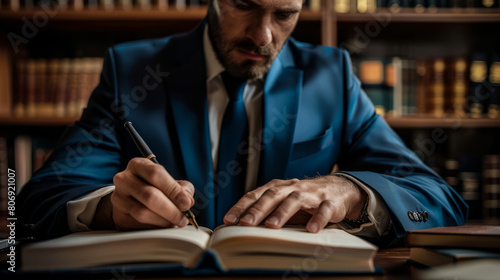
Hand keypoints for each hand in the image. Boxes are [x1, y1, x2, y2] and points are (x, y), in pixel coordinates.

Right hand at [92, 158, 194, 230]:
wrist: (130, 199)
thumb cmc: (153, 187)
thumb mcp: (170, 183)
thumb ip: (183, 189)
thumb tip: (187, 201)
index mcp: (139, 165)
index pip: (156, 174)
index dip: (173, 190)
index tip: (186, 203)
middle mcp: (125, 178)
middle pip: (150, 195)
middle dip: (171, 210)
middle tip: (183, 219)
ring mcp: (119, 196)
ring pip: (143, 212)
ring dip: (163, 221)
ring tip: (174, 223)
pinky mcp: (118, 214)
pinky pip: (138, 223)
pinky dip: (154, 226)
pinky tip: (162, 225)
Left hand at [223, 175, 366, 232]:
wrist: (338, 189)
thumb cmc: (304, 198)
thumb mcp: (283, 201)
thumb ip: (266, 210)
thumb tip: (240, 226)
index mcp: (278, 187)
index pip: (256, 195)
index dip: (241, 206)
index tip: (229, 220)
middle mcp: (292, 187)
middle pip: (272, 196)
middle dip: (257, 209)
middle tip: (245, 223)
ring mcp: (311, 194)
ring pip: (295, 200)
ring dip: (282, 212)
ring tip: (271, 226)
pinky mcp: (329, 202)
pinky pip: (323, 210)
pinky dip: (318, 218)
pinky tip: (311, 229)